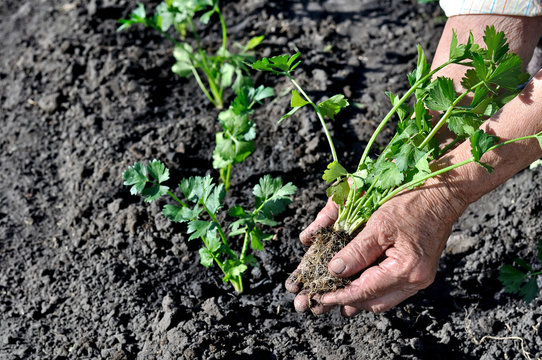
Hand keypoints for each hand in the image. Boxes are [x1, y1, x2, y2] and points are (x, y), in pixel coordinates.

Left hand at [286, 179, 466, 315]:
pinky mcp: (420, 272)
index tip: (319, 297)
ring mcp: (421, 278)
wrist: (442, 194)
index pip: (365, 291)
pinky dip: (373, 289)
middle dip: (348, 302)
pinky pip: (393, 289)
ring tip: (337, 296)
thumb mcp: (379, 225)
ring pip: (384, 299)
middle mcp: (416, 280)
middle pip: (374, 302)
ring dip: (360, 299)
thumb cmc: (410, 203)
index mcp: (406, 269)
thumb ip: (356, 251)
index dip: (339, 296)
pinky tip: (358, 284)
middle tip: (324, 299)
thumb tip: (334, 271)